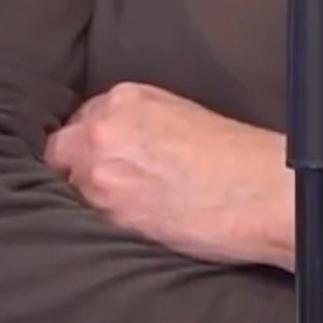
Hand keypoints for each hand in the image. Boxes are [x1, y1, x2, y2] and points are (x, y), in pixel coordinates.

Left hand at [46, 83, 293, 268]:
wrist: (261, 191)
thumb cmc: (235, 157)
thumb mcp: (180, 114)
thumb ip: (136, 121)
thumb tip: (112, 141)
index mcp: (125, 98)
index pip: (81, 121)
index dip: (90, 145)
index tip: (104, 161)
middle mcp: (105, 129)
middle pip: (61, 152)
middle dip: (77, 169)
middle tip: (108, 188)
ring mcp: (101, 172)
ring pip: (69, 188)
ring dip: (88, 198)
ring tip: (125, 210)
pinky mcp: (109, 214)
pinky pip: (85, 219)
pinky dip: (99, 224)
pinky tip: (130, 224)